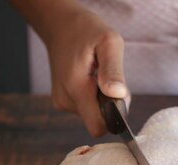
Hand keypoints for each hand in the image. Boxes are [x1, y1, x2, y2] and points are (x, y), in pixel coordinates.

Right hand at [44, 8, 129, 136]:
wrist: (60, 26)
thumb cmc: (86, 30)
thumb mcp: (108, 42)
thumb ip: (113, 70)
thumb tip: (118, 94)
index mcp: (76, 88)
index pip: (98, 127)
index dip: (113, 118)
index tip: (118, 96)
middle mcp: (66, 100)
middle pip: (97, 122)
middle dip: (109, 107)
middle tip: (108, 78)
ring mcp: (62, 102)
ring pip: (91, 115)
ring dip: (101, 100)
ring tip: (98, 74)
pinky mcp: (62, 100)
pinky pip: (85, 108)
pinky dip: (92, 97)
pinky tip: (90, 78)